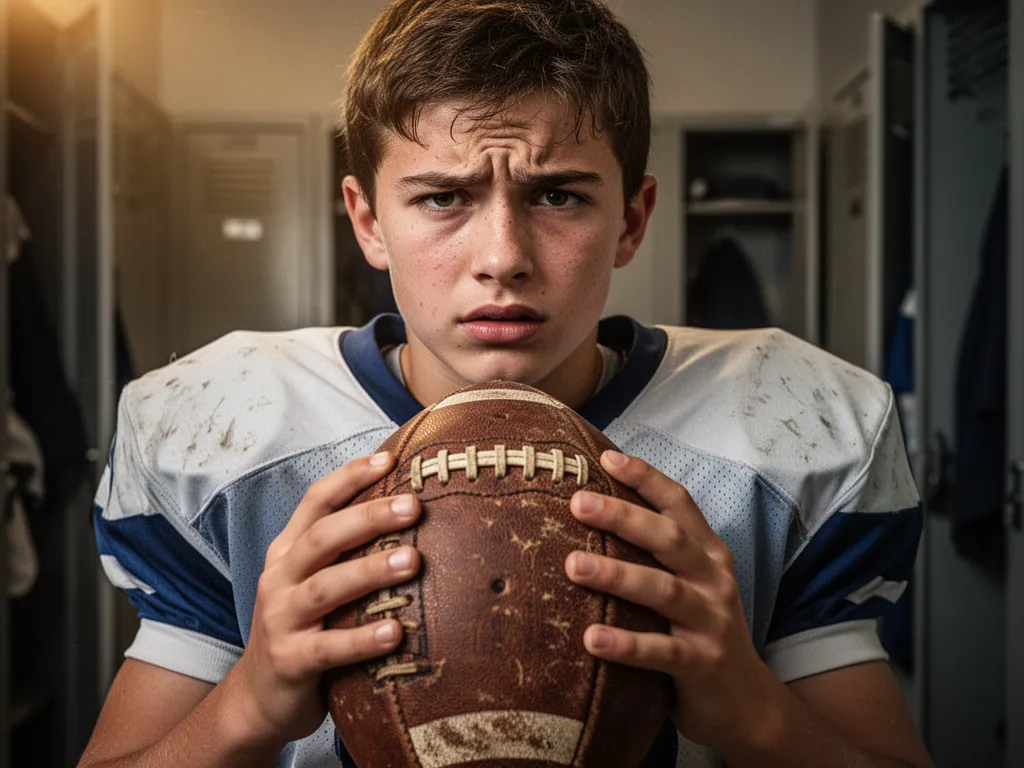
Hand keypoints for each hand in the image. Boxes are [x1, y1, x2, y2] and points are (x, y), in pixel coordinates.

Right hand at [226, 452, 421, 745]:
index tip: (389, 458)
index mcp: (289, 552)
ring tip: (412, 560)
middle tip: (413, 505)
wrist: (258, 699)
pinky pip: (328, 649)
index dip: (350, 477)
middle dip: (368, 517)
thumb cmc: (305, 630)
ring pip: (325, 588)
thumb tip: (411, 514)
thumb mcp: (315, 582)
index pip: (316, 502)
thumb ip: (348, 553)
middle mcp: (281, 578)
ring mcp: (281, 620)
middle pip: (323, 537)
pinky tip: (394, 632)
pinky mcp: (290, 662)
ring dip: (369, 571)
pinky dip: (361, 640)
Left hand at [564, 450, 778, 750]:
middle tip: (577, 502)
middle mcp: (713, 580)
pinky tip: (591, 639)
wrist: (747, 702)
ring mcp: (711, 622)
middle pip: (669, 538)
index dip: (646, 477)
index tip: (605, 458)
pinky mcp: (703, 664)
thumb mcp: (688, 584)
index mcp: (707, 554)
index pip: (679, 504)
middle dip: (623, 516)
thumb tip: (589, 512)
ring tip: (573, 565)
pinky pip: (662, 652)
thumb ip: (654, 555)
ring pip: (664, 591)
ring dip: (617, 574)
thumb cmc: (699, 631)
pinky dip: (627, 644)